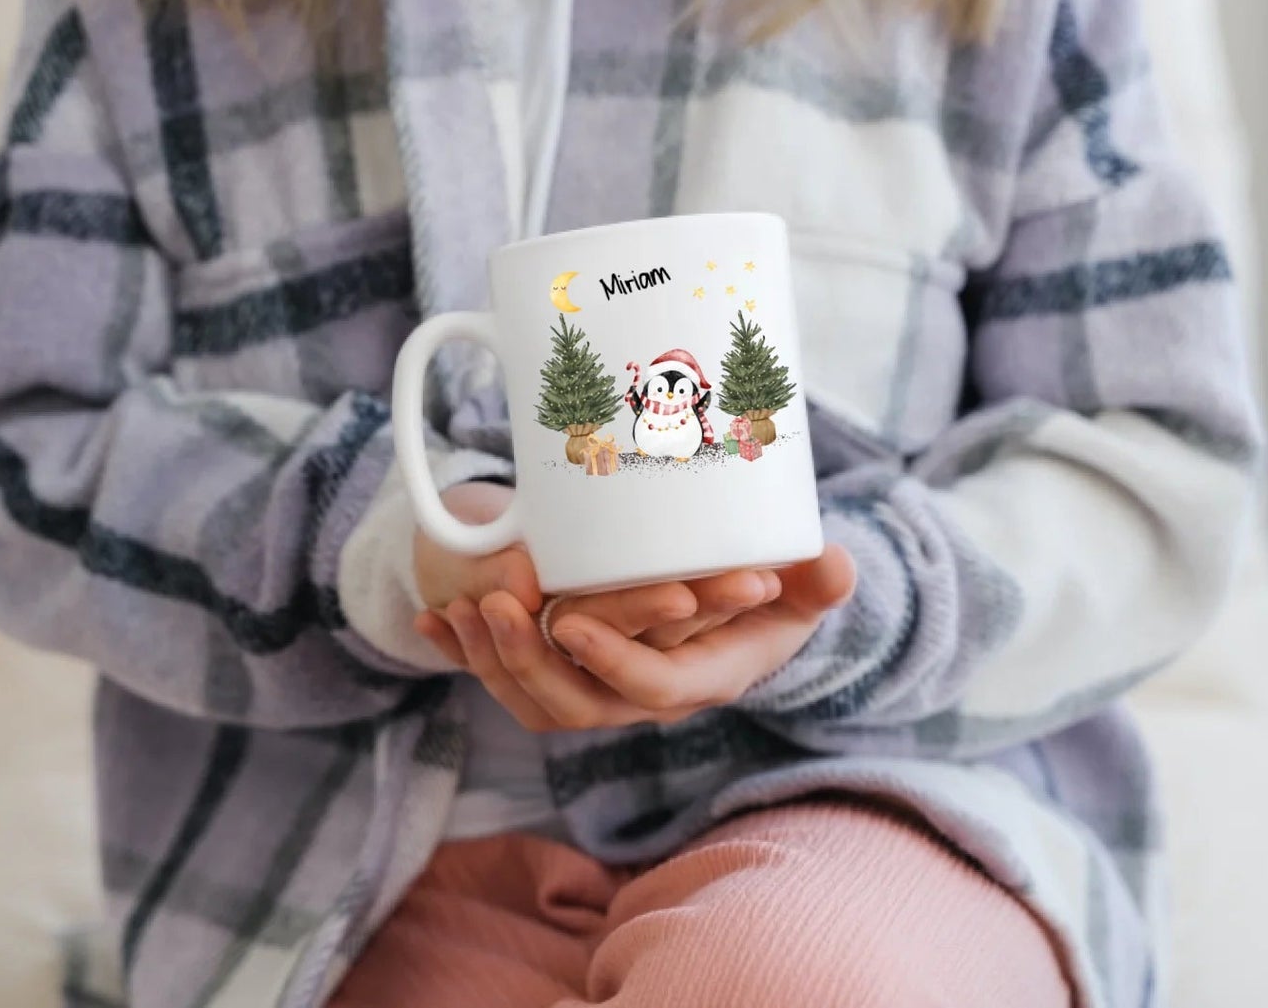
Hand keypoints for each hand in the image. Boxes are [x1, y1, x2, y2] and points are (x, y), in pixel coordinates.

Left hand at [420, 546, 855, 731]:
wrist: (734, 613)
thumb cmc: (770, 595)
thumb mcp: (798, 590)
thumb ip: (815, 582)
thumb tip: (835, 564)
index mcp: (699, 680)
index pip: (651, 688)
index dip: (611, 659)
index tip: (573, 621)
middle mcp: (641, 697)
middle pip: (575, 703)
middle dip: (528, 659)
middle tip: (497, 606)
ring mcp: (597, 689)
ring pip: (532, 696)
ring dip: (489, 657)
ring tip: (461, 608)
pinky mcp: (562, 672)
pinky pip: (505, 678)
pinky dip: (464, 653)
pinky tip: (432, 618)